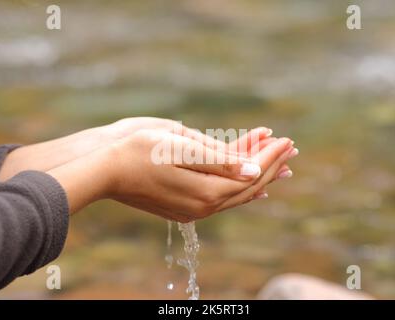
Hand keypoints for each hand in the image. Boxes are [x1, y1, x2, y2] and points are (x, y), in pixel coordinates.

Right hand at [47, 129, 294, 221]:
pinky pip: (220, 195)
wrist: (103, 168)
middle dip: (269, 165)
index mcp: (206, 191)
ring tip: (278, 162)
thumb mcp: (181, 148)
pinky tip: (250, 182)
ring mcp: (192, 207)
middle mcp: (203, 205)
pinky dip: (238, 184)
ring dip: (256, 175)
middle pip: (246, 185)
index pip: (249, 173)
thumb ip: (219, 162)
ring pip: (235, 191)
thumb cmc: (138, 150)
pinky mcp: (182, 204)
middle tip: (290, 148)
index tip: (287, 140)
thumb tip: (252, 172)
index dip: (270, 156)